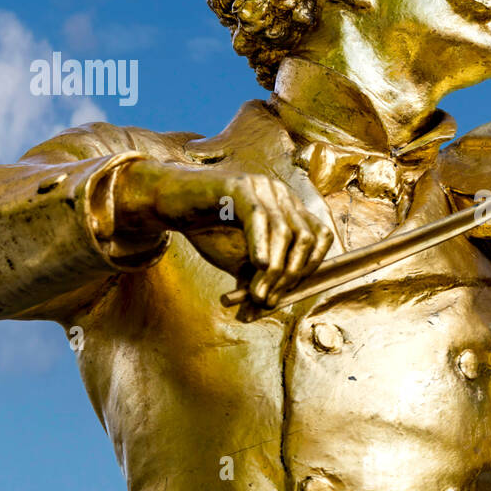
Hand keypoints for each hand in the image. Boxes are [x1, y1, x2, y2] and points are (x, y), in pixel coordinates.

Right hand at [113, 159, 334, 307]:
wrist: (170, 201)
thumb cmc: (207, 228)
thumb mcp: (238, 257)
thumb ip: (256, 276)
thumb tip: (266, 304)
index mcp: (289, 207)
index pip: (320, 237)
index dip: (310, 267)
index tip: (287, 292)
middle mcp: (281, 194)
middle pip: (306, 238)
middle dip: (290, 275)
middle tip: (268, 299)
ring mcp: (261, 187)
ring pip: (284, 232)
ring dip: (274, 269)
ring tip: (257, 292)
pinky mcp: (238, 186)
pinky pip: (257, 217)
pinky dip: (260, 245)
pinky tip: (257, 266)